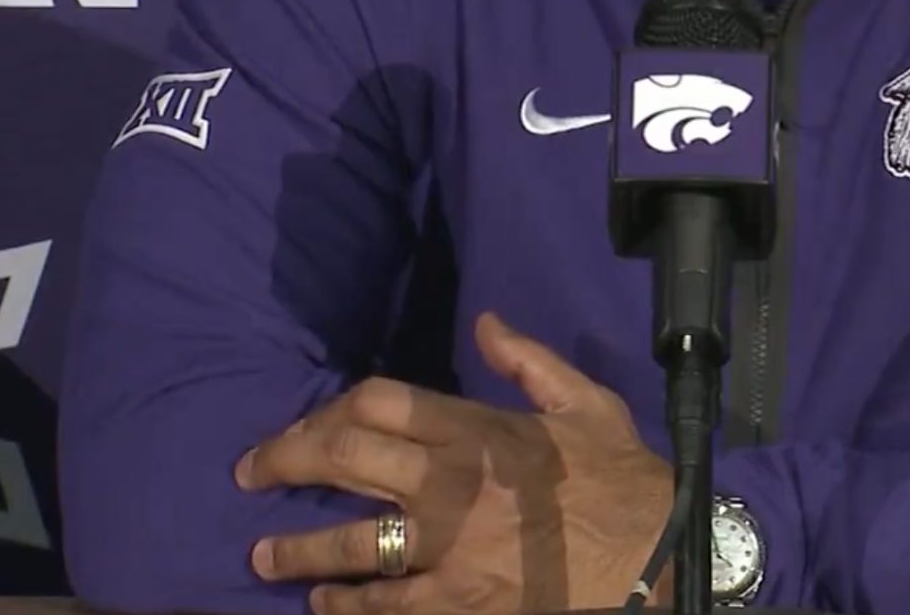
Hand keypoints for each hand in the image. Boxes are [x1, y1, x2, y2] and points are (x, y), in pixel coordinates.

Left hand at [235, 311, 674, 614]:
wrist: (658, 554)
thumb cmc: (621, 477)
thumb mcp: (585, 402)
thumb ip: (526, 362)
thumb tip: (484, 322)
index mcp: (477, 428)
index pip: (378, 400)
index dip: (328, 408)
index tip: (303, 426)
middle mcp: (451, 482)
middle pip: (345, 456)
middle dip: (285, 461)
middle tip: (251, 474)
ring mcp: (450, 546)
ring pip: (351, 539)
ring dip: (297, 548)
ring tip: (263, 556)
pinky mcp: (459, 601)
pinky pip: (386, 602)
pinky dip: (347, 604)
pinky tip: (324, 605)